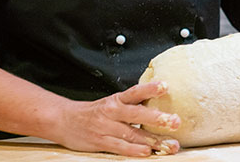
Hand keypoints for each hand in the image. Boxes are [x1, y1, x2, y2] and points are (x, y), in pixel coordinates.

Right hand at [50, 81, 180, 155]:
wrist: (63, 121)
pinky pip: (120, 147)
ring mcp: (106, 128)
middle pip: (137, 113)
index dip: (150, 88)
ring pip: (132, 133)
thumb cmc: (94, 112)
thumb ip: (132, 104)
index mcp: (116, 99)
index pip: (135, 92)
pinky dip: (134, 150)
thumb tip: (159, 105)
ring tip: (170, 144)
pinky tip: (147, 152)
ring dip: (152, 140)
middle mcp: (112, 111)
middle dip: (158, 118)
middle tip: (176, 121)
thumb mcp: (112, 102)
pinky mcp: (100, 142)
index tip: (166, 86)